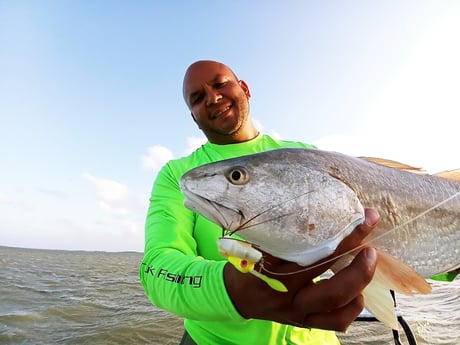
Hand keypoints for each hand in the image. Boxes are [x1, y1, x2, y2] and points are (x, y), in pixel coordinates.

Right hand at [224, 208, 378, 331]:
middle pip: (331, 287)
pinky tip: (356, 292)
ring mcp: (297, 312)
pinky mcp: (303, 322)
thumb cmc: (247, 263)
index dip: (344, 238)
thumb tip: (306, 203)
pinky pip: (334, 322)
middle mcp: (288, 295)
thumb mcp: (256, 244)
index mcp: (274, 272)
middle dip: (358, 268)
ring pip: (335, 307)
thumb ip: (278, 230)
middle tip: (370, 249)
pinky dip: (351, 308)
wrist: (236, 295)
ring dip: (358, 285)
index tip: (364, 219)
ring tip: (367, 264)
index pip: (314, 254)